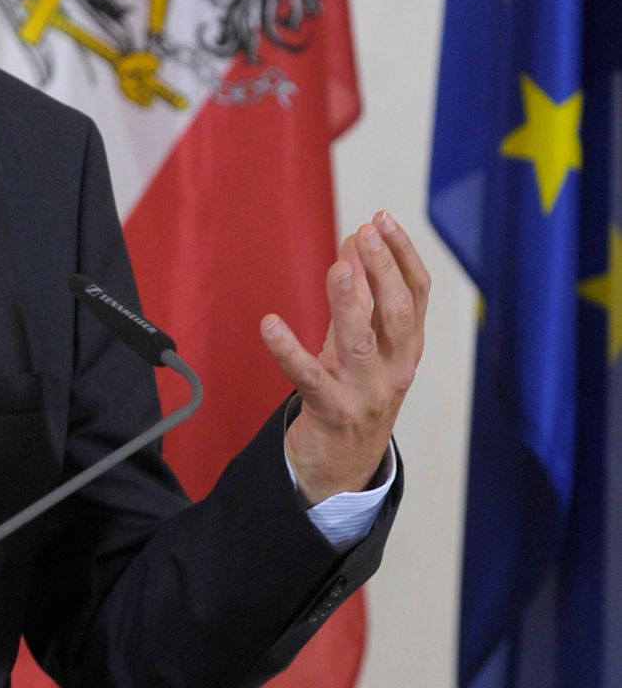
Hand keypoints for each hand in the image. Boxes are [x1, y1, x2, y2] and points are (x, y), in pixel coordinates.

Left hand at [261, 210, 429, 506]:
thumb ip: (360, 298)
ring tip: (338, 267)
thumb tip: (353, 242)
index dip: (402, 254)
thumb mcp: (360, 343)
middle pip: (399, 313)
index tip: (382, 219)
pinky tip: (269, 324)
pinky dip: (288, 350)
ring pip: (362, 342)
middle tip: (365, 232)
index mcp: (407, 348)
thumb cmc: (352, 393)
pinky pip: (309, 377)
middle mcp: (395, 369)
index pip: (417, 293)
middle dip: (383, 269)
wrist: (342, 468)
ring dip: (350, 302)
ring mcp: (366, 393)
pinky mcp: (332, 412)